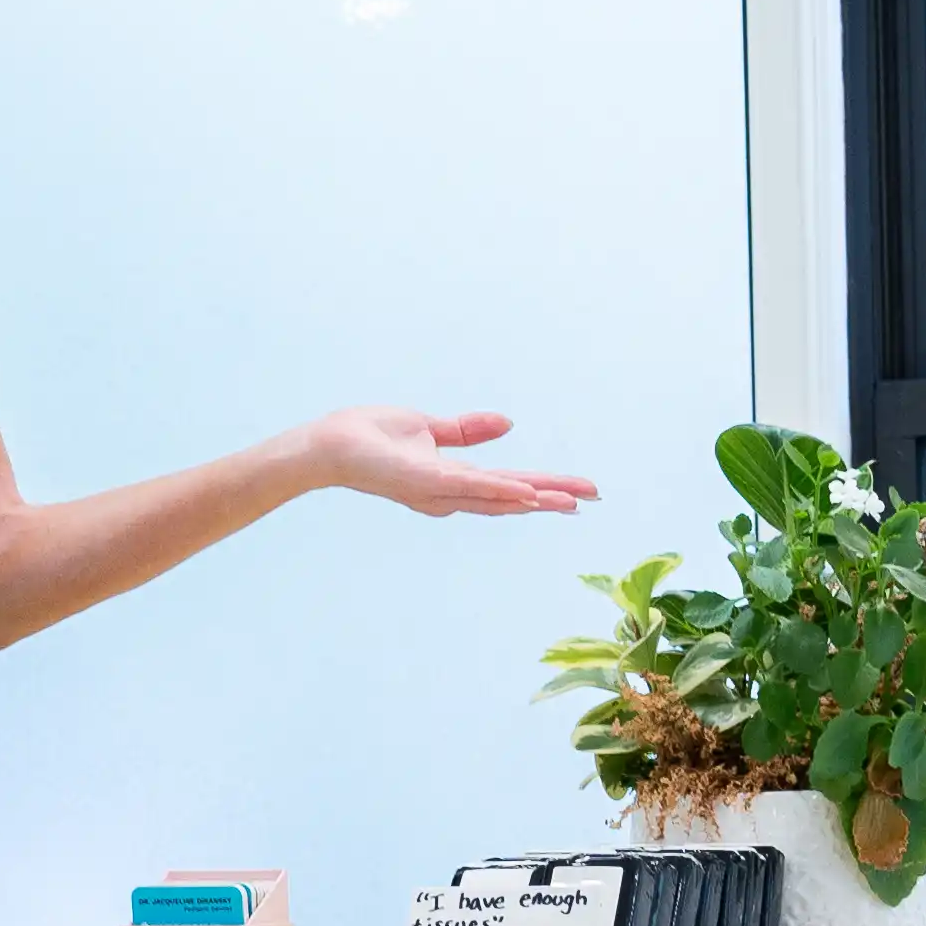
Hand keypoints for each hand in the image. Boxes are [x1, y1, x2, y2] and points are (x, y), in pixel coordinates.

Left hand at [313, 406, 595, 516]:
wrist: (331, 444)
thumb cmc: (371, 437)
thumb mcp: (429, 427)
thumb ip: (468, 430)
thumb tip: (509, 423)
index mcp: (454, 480)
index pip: (510, 486)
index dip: (546, 488)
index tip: (581, 491)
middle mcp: (450, 494)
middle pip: (513, 498)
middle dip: (554, 498)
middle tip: (594, 497)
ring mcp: (438, 491)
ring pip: (497, 498)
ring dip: (536, 499)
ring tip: (572, 502)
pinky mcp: (425, 482)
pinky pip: (469, 487)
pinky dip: (499, 491)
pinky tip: (527, 493)